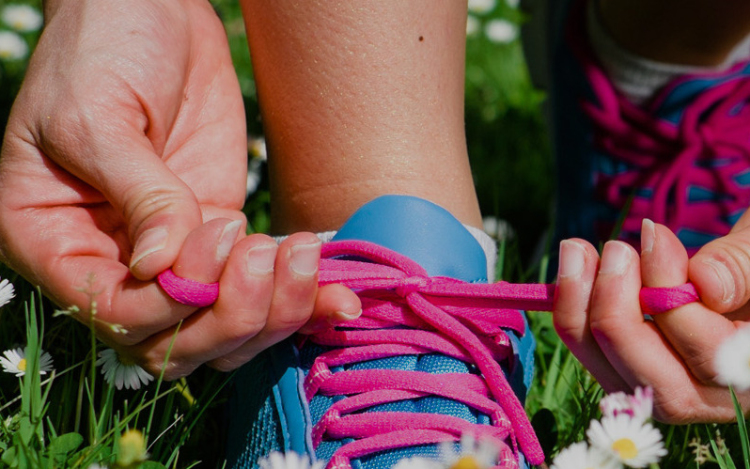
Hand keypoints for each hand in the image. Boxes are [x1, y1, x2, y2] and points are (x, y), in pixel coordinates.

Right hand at [0, 0, 360, 378]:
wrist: (149, 11)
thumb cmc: (100, 51)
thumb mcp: (97, 116)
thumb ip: (137, 194)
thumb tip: (164, 268)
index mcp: (55, 242)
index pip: (113, 314)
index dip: (170, 303)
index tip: (210, 239)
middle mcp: (115, 264)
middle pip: (175, 342)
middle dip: (230, 313)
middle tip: (262, 250)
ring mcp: (176, 256)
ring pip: (226, 332)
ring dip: (274, 312)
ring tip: (299, 253)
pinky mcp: (225, 238)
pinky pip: (264, 293)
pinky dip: (305, 304)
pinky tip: (342, 300)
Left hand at [554, 220, 748, 422]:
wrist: (740, 276)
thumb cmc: (748, 267)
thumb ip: (740, 269)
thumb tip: (702, 282)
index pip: (709, 354)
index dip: (671, 294)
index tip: (654, 235)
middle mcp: (710, 401)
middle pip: (651, 381)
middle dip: (617, 308)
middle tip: (616, 248)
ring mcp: (662, 393)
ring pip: (609, 371)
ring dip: (581, 307)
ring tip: (580, 249)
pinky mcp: (627, 374)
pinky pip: (590, 354)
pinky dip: (574, 310)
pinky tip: (575, 264)